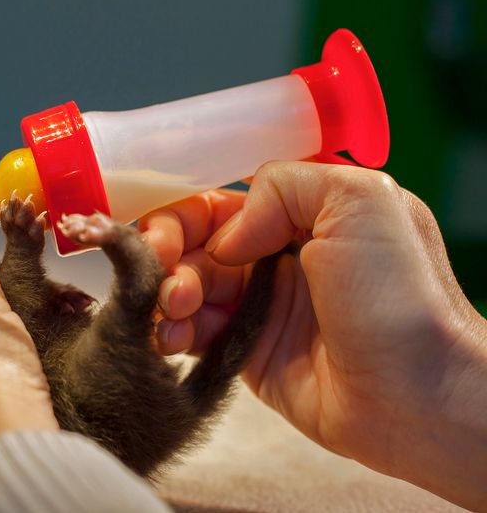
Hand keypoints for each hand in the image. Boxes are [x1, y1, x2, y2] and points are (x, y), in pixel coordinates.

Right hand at [139, 161, 486, 509]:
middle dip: (167, 253)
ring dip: (166, 293)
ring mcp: (260, 305)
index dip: (184, 213)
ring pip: (186, 286)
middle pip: (195, 242)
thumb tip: (227, 237)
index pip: (223, 201)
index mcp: (304, 214)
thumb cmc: (402, 296)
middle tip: (163, 275)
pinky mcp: (247, 351)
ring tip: (175, 311)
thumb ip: (285, 186)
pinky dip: (171, 329)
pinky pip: (194, 331)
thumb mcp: (360, 202)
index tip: (167, 236)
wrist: (418, 394)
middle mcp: (277, 256)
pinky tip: (170, 337)